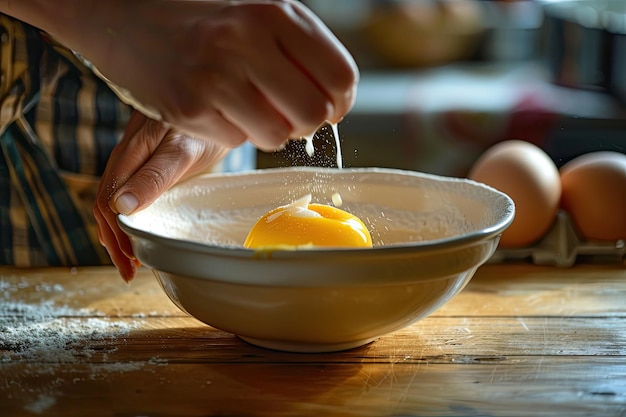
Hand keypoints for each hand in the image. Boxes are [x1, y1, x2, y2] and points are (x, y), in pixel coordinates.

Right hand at [11, 0, 358, 150]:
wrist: (124, 14)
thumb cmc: (203, 17)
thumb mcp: (259, 13)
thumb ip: (302, 49)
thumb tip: (338, 100)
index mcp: (276, 13)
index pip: (341, 77)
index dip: (340, 101)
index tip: (327, 105)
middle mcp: (247, 41)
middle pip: (314, 112)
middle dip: (307, 123)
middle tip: (288, 114)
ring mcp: (215, 75)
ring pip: (277, 135)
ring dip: (270, 132)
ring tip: (250, 109)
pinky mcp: (188, 107)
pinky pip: (235, 141)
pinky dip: (231, 131)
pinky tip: (215, 106)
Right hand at [94, 111, 229, 281]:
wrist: (218, 98)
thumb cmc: (205, 125)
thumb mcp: (183, 152)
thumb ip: (154, 176)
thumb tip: (120, 208)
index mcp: (129, 156)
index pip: (108, 204)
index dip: (115, 237)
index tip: (129, 263)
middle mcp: (126, 157)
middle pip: (106, 205)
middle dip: (114, 241)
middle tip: (130, 270)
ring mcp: (135, 157)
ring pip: (114, 199)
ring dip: (120, 232)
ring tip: (132, 258)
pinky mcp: (148, 158)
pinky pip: (128, 190)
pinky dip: (129, 216)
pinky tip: (138, 229)